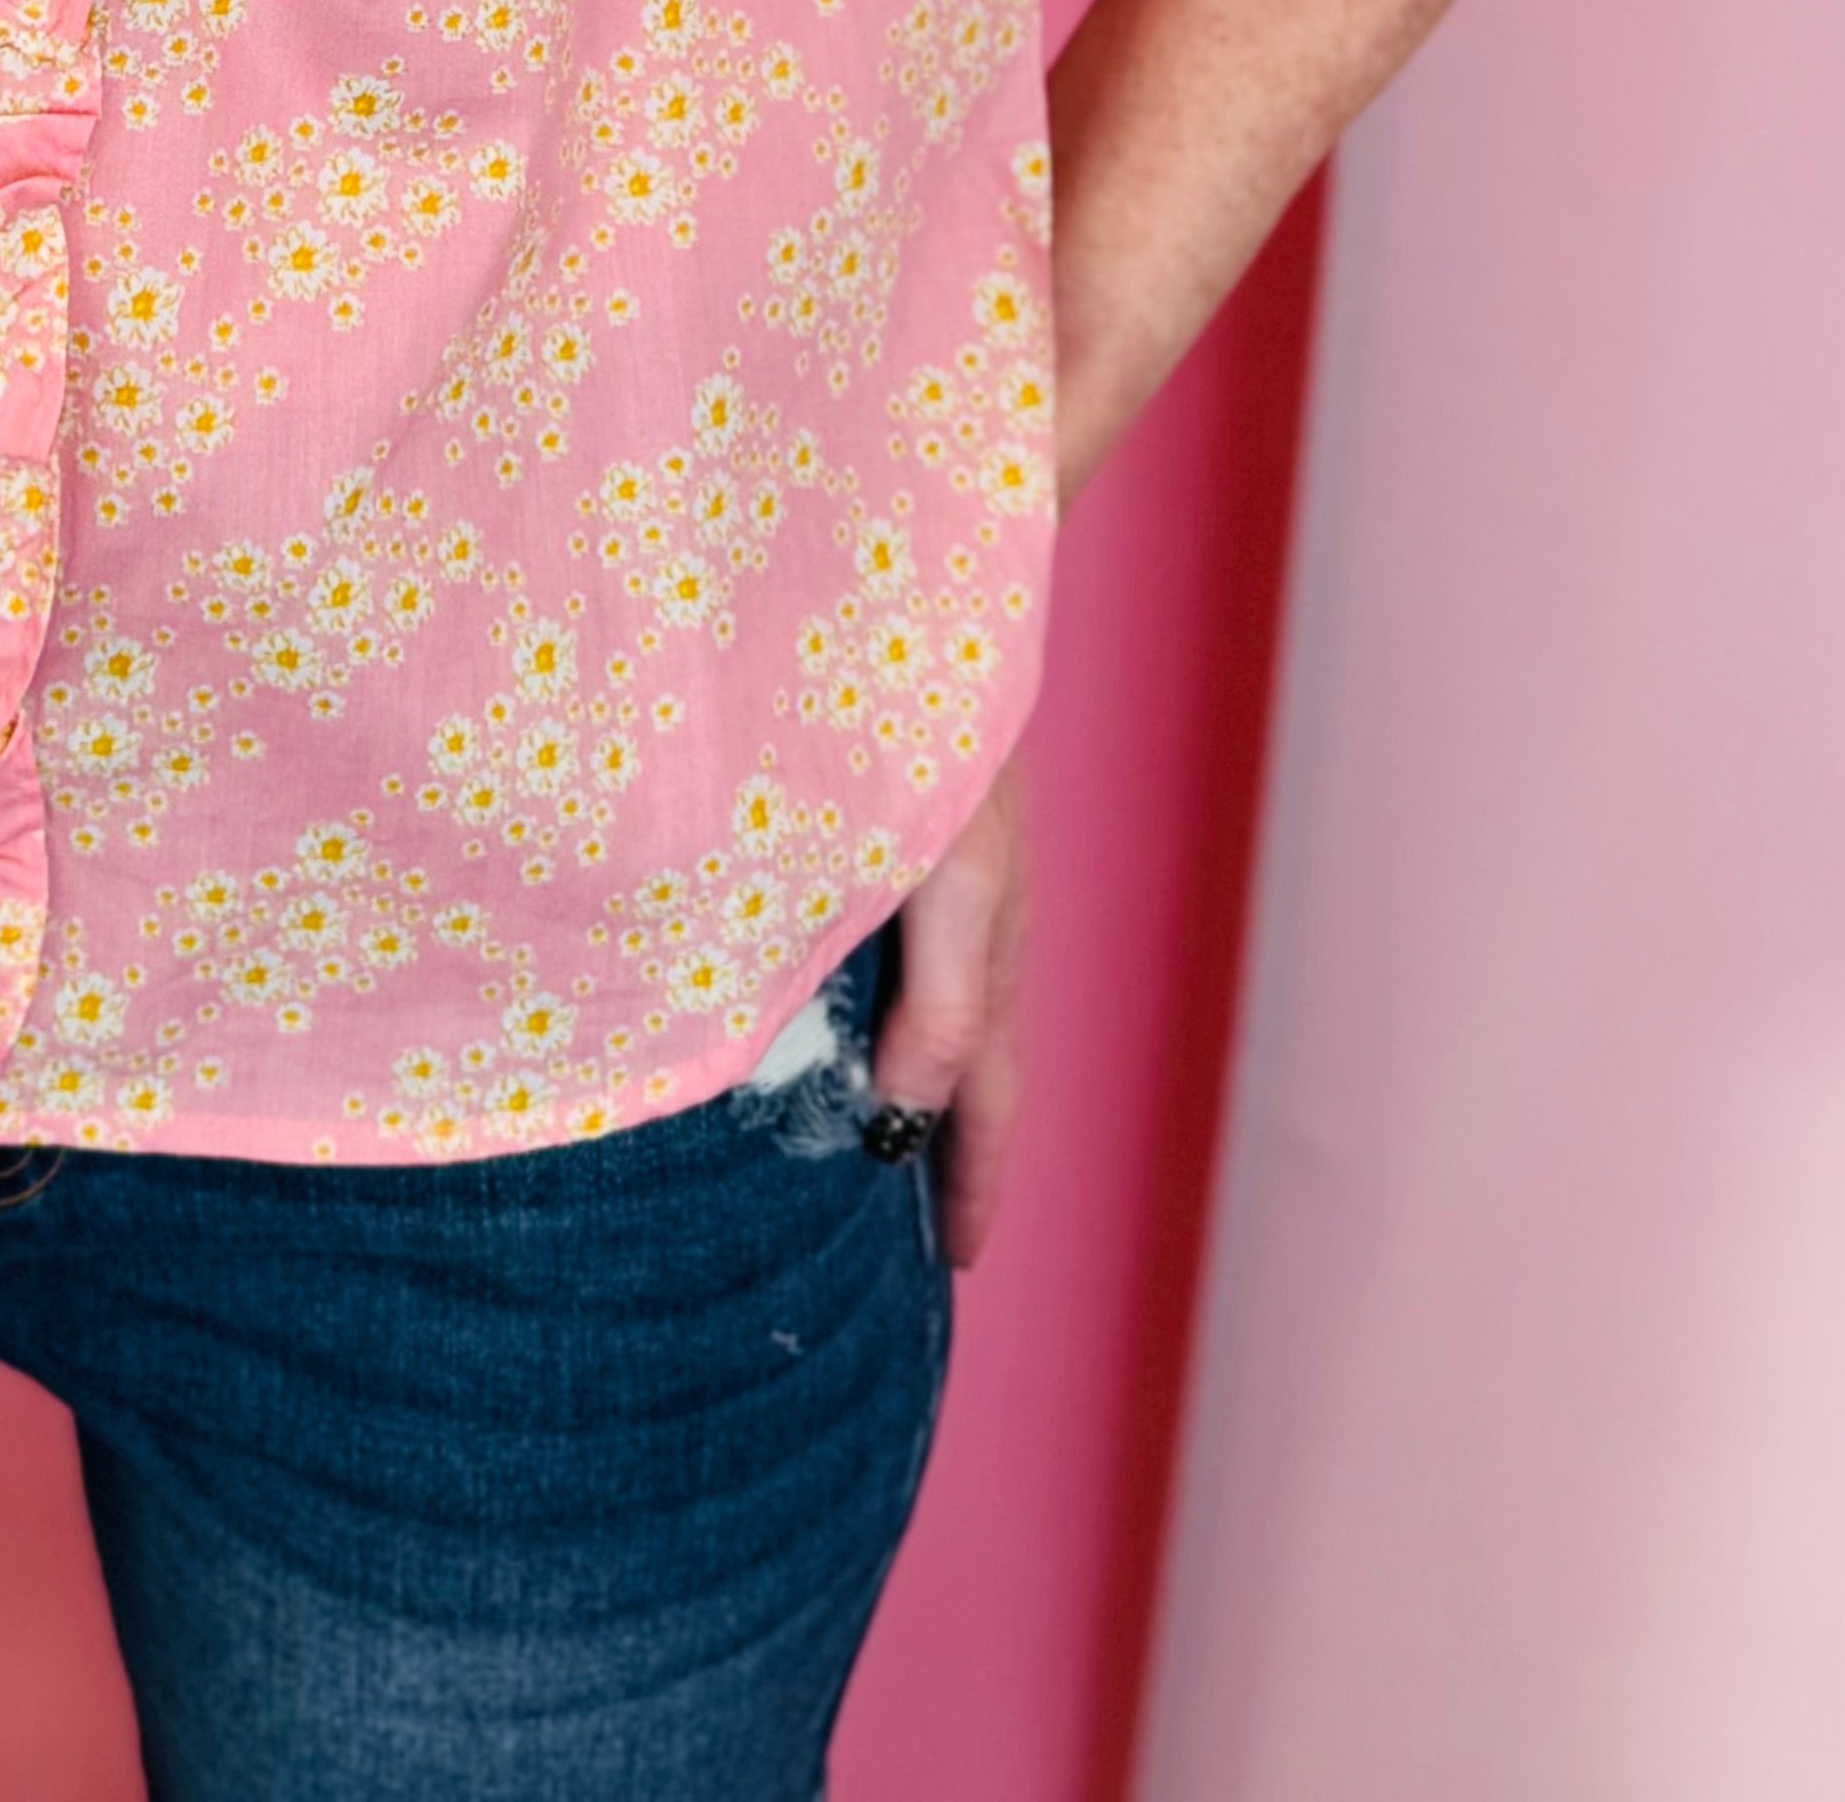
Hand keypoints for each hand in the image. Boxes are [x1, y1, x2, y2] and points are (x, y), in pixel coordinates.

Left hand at [873, 764, 1028, 1266]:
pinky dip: (909, 1010)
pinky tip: (857, 1017)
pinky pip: (925, 948)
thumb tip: (910, 1111)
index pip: (984, 1093)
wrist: (931, 579)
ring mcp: (954, 866)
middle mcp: (977, 911)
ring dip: (933, 1085)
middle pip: (976, 1059)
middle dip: (963, 1150)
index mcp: (987, 934)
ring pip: (951, 1006)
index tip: (959, 1266)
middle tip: (939, 1244)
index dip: (974, 1180)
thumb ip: (937, 998)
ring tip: (891, 1155)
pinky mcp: (923, 825)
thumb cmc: (928, 719)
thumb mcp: (949, 872)